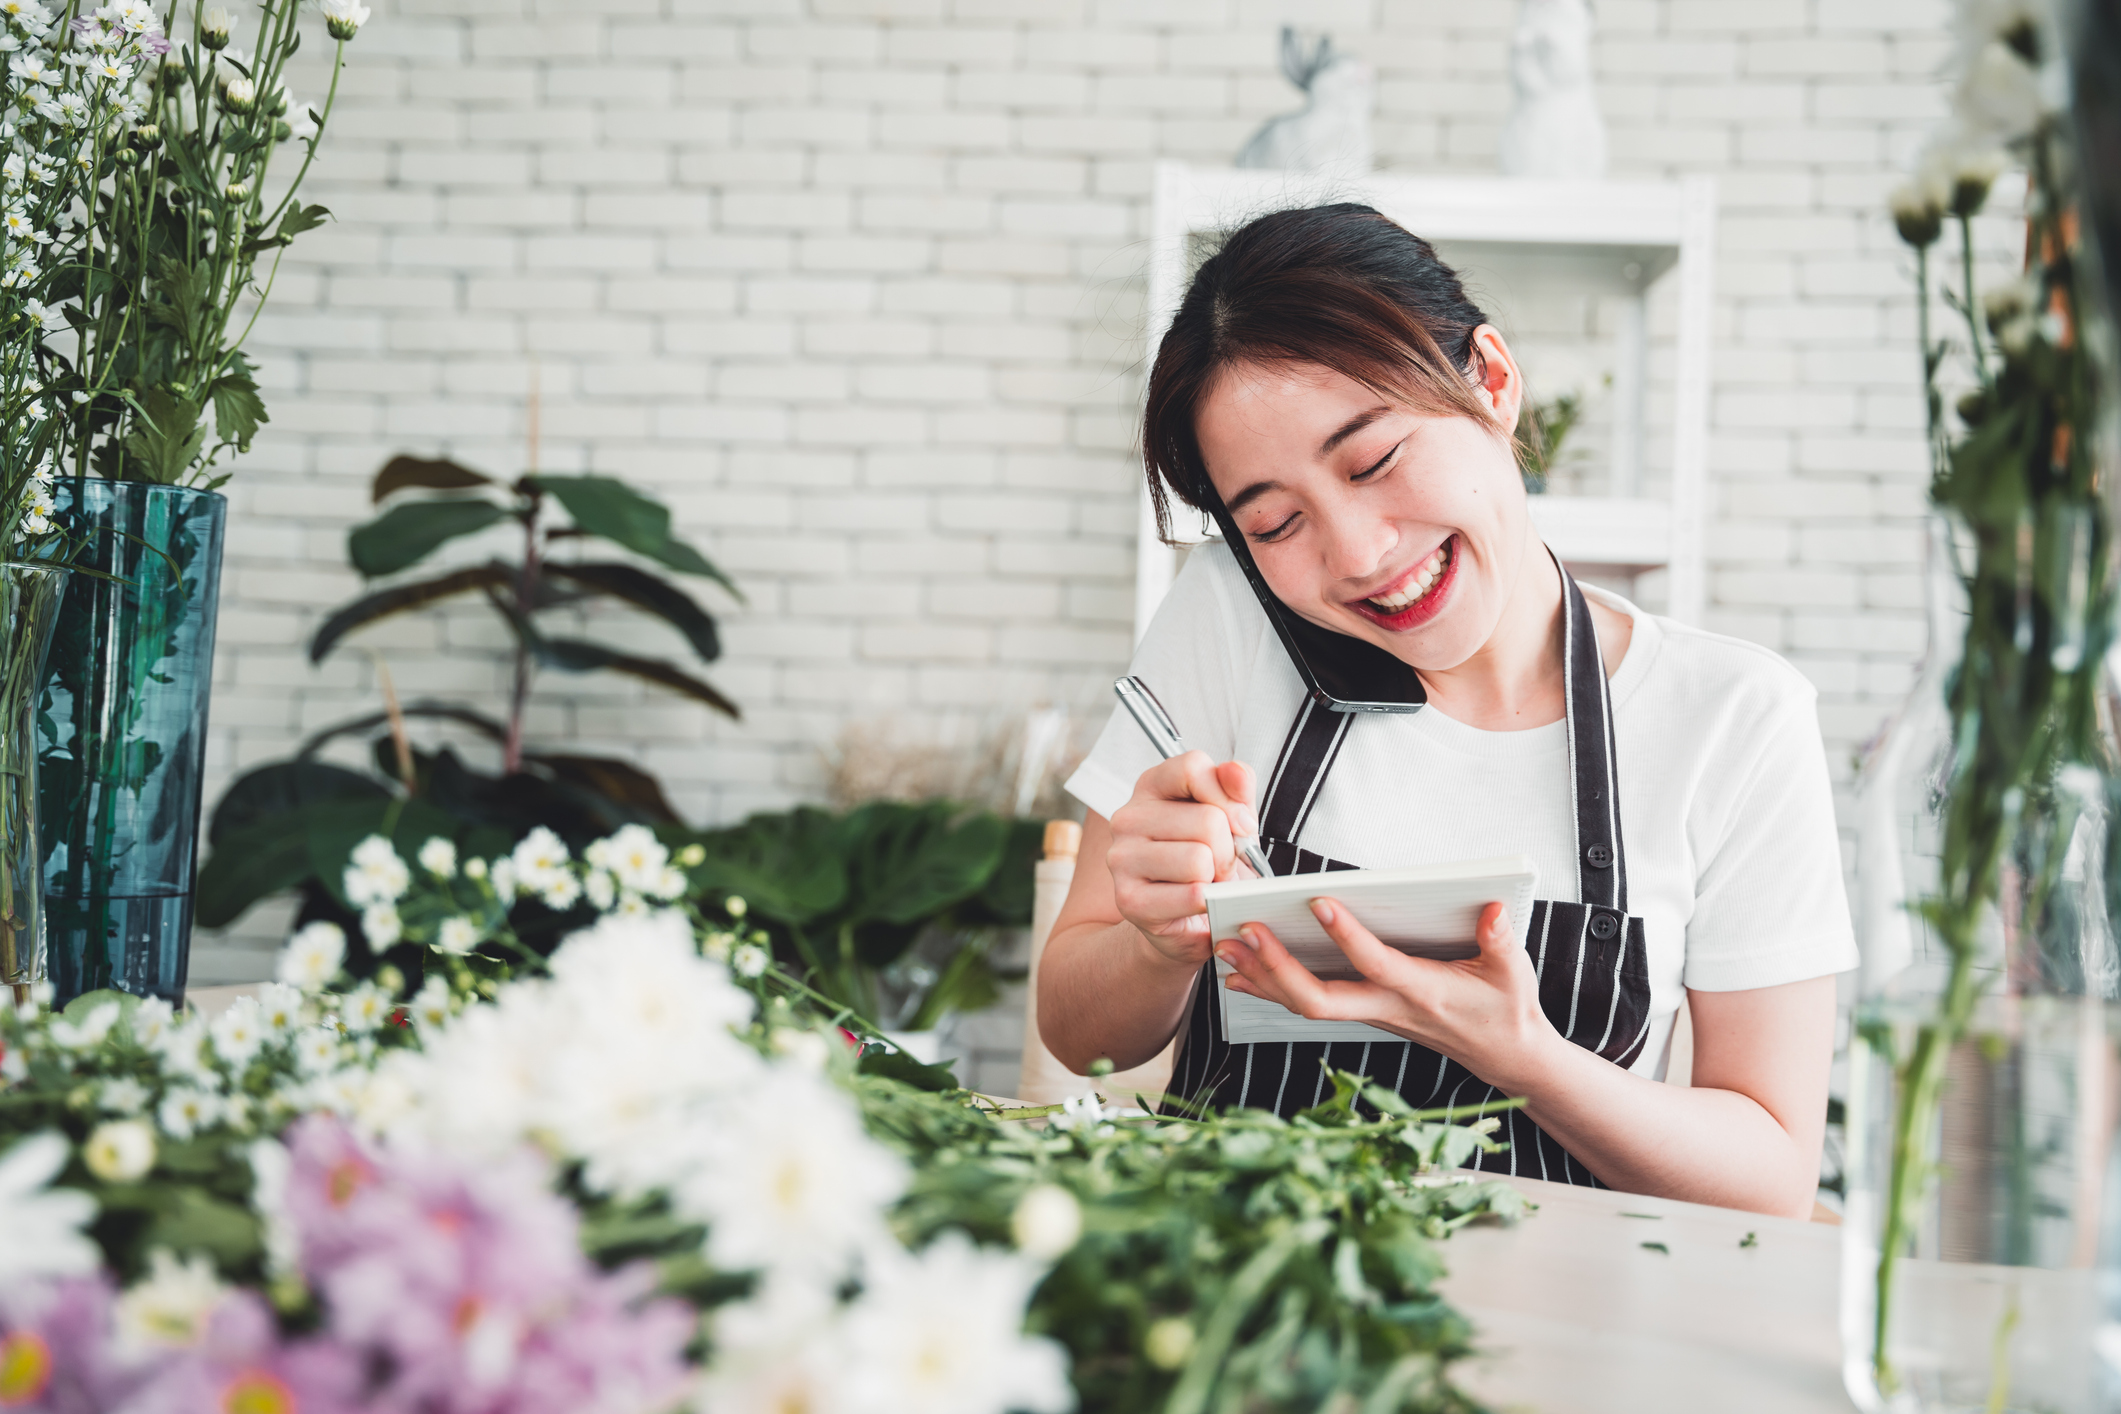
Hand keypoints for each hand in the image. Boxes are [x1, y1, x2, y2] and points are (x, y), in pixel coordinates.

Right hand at [1106, 752, 1259, 967]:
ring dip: (1217, 879)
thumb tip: (1236, 771)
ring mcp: (1122, 858)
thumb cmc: (1209, 863)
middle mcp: (1127, 817)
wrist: (1185, 921)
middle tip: (1218, 865)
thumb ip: (1237, 790)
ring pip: (1200, 859)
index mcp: (1151, 787)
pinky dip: (1207, 903)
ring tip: (1206, 883)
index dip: (1229, 798)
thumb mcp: (1230, 820)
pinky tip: (1196, 904)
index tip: (1241, 824)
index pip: (1192, 767)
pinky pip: (1192, 895)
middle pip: (1207, 820)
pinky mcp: (1128, 899)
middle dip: (1228, 850)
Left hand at [1217, 899, 1557, 1092]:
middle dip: (1277, 967)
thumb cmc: (1506, 1008)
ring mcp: (1370, 1014)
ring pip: (1304, 1004)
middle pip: (1319, 999)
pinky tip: (1241, 972)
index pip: (1376, 964)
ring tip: (1226, 944)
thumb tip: (1493, 910)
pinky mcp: (1363, 1013)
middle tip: (1245, 931)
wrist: (1503, 1054)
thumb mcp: (1514, 973)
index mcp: (1422, 991)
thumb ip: (1502, 942)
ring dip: (1263, 975)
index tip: (1319, 900)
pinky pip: (1308, 1004)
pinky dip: (1271, 987)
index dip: (1346, 936)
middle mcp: (1387, 1007)